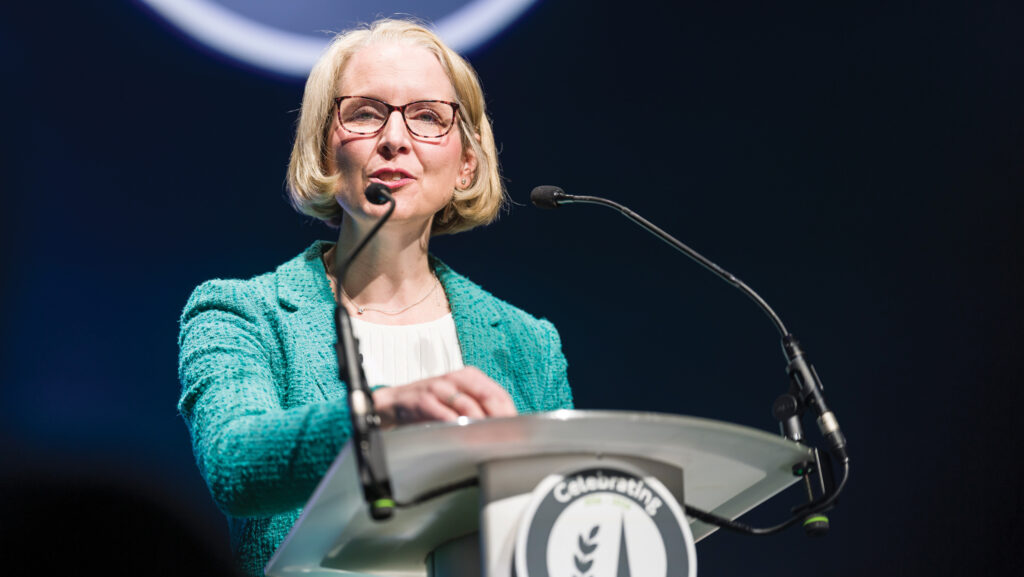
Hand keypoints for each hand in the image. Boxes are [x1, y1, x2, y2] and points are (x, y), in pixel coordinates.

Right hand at [372, 367, 517, 427]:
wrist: (394, 403)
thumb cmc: (431, 405)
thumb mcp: (458, 402)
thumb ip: (480, 411)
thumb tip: (507, 430)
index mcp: (470, 376)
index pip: (498, 394)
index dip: (510, 414)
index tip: (519, 432)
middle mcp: (456, 378)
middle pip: (487, 397)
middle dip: (500, 420)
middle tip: (509, 438)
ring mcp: (438, 387)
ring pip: (467, 405)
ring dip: (481, 425)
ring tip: (490, 441)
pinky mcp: (422, 399)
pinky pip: (442, 413)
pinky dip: (455, 425)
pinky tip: (463, 437)